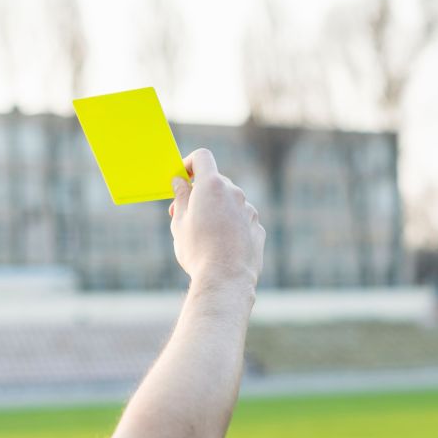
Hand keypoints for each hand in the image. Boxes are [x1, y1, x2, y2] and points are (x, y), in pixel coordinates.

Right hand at [169, 148, 264, 289]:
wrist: (225, 279)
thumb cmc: (198, 250)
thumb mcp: (179, 222)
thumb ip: (180, 197)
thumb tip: (180, 182)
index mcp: (212, 185)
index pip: (202, 157)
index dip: (189, 163)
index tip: (181, 178)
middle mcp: (235, 193)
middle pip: (215, 182)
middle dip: (199, 193)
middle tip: (182, 214)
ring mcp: (249, 211)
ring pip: (229, 203)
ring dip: (216, 211)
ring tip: (202, 236)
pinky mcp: (257, 229)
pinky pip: (241, 221)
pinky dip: (230, 226)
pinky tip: (221, 247)